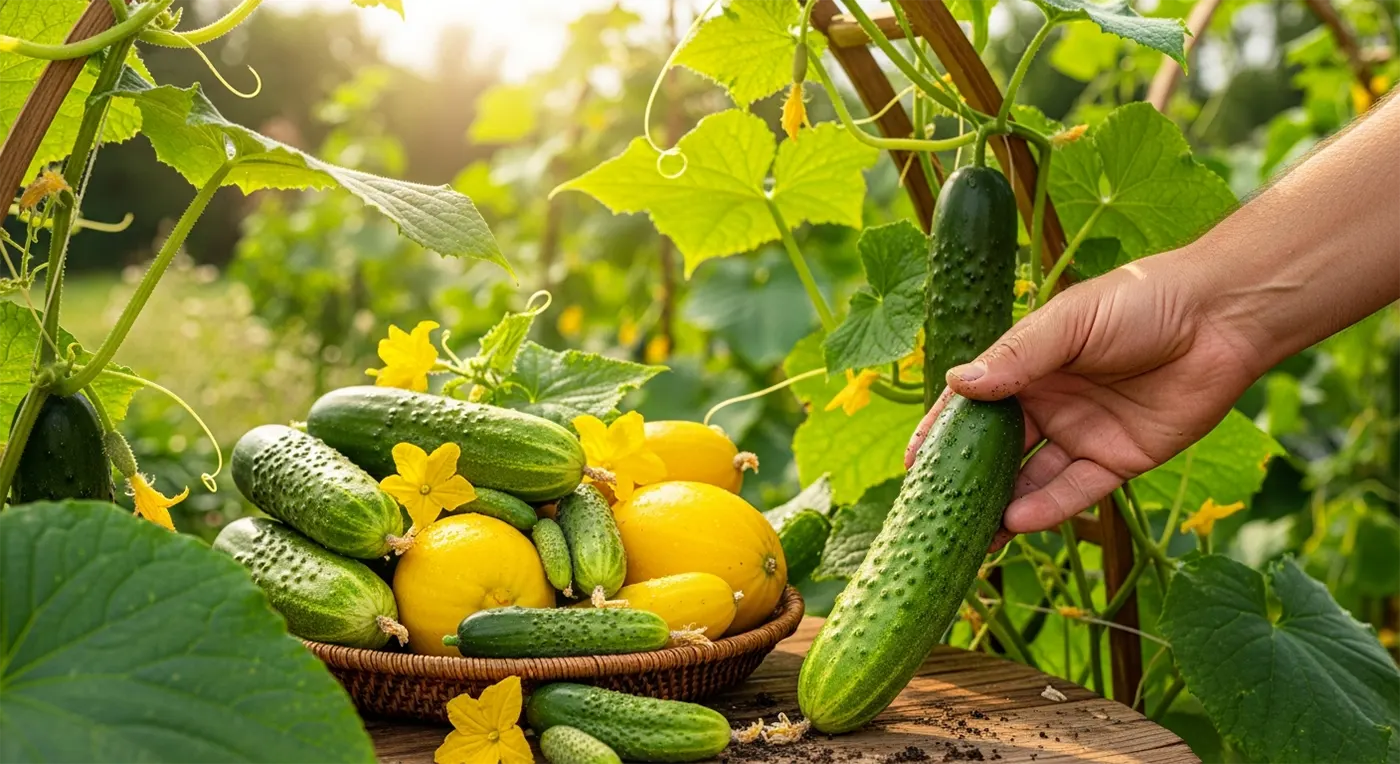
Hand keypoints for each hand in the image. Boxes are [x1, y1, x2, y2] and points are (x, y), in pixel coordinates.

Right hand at [905, 251, 1266, 538]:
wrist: (1221, 319)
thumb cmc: (1142, 300)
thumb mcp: (1071, 322)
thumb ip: (1018, 357)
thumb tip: (960, 384)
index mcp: (1028, 365)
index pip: (972, 405)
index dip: (941, 432)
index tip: (913, 462)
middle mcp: (1048, 403)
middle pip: (996, 450)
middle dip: (967, 481)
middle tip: (935, 512)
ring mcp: (1081, 434)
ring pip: (1030, 479)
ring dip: (1001, 506)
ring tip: (972, 534)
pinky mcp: (1118, 460)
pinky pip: (1076, 491)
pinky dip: (1048, 508)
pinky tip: (1018, 520)